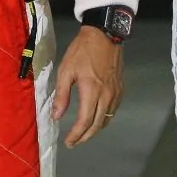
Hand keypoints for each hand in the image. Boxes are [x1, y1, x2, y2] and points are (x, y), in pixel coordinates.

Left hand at [52, 26, 123, 147]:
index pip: (84, 122)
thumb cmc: (82, 50)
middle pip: (97, 124)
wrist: (105, 34)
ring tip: (84, 134)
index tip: (68, 142)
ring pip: (107, 119)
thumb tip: (56, 116)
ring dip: (95, 130)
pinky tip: (97, 118)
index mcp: (91, 91)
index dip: (76, 135)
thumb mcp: (66, 70)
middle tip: (74, 142)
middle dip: (85, 137)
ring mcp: (115, 93)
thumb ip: (62, 95)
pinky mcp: (120, 88)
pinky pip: (113, 110)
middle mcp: (106, 96)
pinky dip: (104, 119)